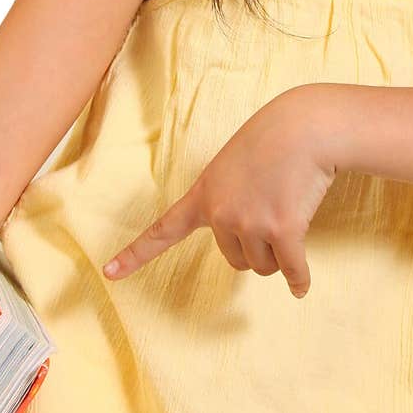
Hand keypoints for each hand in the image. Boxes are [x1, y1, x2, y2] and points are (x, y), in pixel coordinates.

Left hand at [102, 86, 336, 298]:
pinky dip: (298, 279)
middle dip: (256, 246)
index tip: (109, 273)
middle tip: (272, 209)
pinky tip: (300, 286)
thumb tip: (251, 236)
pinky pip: (290, 269)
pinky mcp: (282, 229)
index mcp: (203, 195)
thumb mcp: (233, 164)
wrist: (304, 126)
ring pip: (263, 265)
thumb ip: (229, 198)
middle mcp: (220, 214)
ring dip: (279, 252)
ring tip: (289, 210)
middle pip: (236, 260)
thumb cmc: (273, 139)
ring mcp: (250, 223)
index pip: (163, 230)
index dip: (135, 255)